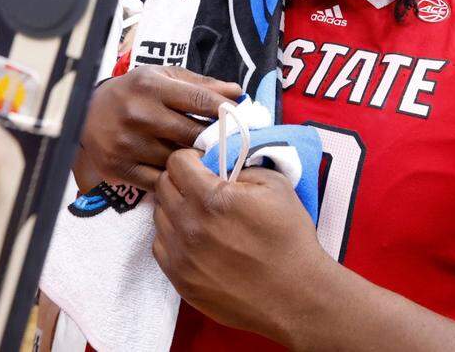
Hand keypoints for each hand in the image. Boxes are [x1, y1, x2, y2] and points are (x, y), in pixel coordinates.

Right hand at [78, 66, 241, 189]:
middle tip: (231, 143)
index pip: (199, 100)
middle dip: (215, 139)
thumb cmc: (133, 92)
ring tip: (209, 158)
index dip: (226, 111)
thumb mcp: (162, 77)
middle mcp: (138, 114)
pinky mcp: (120, 168)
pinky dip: (174, 178)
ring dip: (196, 161)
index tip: (244, 118)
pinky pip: (160, 180)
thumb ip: (199, 84)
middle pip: (192, 133)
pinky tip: (183, 174)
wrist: (82, 113)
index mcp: (151, 86)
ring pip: (178, 160)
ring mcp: (127, 144)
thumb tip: (237, 93)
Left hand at [152, 150, 330, 341]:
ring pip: (159, 216)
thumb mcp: (276, 186)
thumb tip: (221, 166)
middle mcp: (188, 225)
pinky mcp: (180, 280)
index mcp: (210, 198)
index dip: (191, 158)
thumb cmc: (289, 240)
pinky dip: (173, 237)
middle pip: (162, 186)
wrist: (294, 296)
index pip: (175, 162)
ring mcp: (180, 256)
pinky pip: (161, 246)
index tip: (203, 165)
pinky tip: (197, 240)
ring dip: (176, 209)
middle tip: (201, 187)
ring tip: (201, 216)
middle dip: (180, 180)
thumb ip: (242, 167)